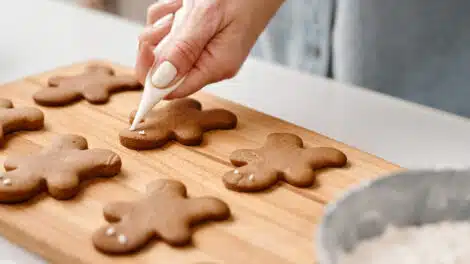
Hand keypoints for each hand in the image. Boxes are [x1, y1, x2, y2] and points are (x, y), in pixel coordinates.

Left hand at [135, 0, 284, 98]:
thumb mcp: (208, 17)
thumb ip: (184, 49)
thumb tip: (159, 80)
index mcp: (215, 67)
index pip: (173, 90)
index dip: (152, 78)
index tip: (146, 50)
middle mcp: (208, 64)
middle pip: (162, 71)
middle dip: (154, 45)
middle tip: (166, 22)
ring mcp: (202, 51)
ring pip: (162, 49)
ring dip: (160, 26)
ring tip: (179, 6)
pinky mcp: (198, 38)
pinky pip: (168, 34)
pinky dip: (165, 17)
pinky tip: (181, 4)